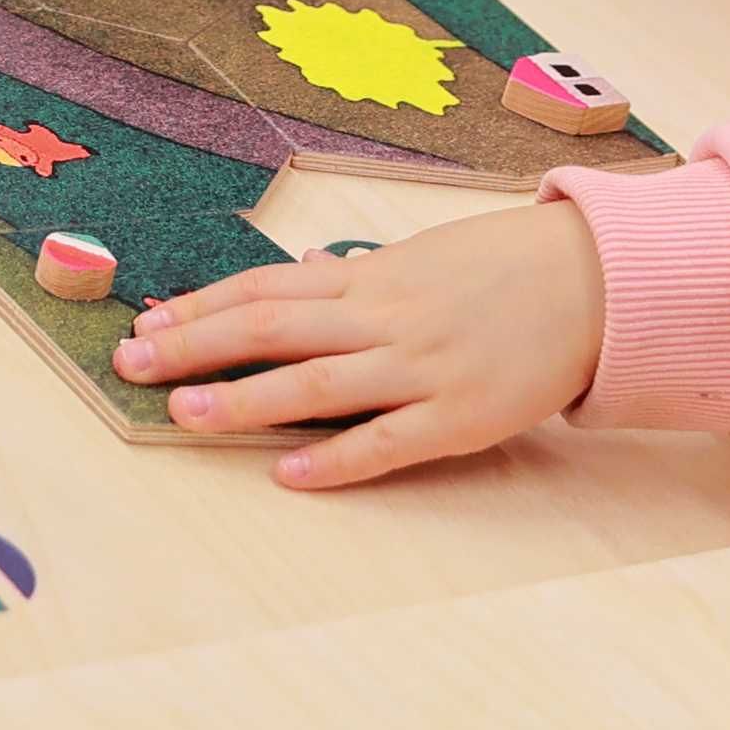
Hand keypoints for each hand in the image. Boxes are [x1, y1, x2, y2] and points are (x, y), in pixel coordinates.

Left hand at [119, 206, 606, 487]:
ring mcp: (422, 366)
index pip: (267, 291)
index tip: (148, 324)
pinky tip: (288, 472)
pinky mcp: (460, 414)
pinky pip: (388, 440)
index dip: (203, 308)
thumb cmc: (503, 268)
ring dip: (247, 397)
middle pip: (274, 329)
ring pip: (318, 383)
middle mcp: (386, 317)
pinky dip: (336, 458)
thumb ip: (358, 278)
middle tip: (134, 364)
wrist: (596, 282)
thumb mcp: (422, 257)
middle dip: (199, 346)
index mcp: (372, 278)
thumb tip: (296, 280)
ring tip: (186, 412)